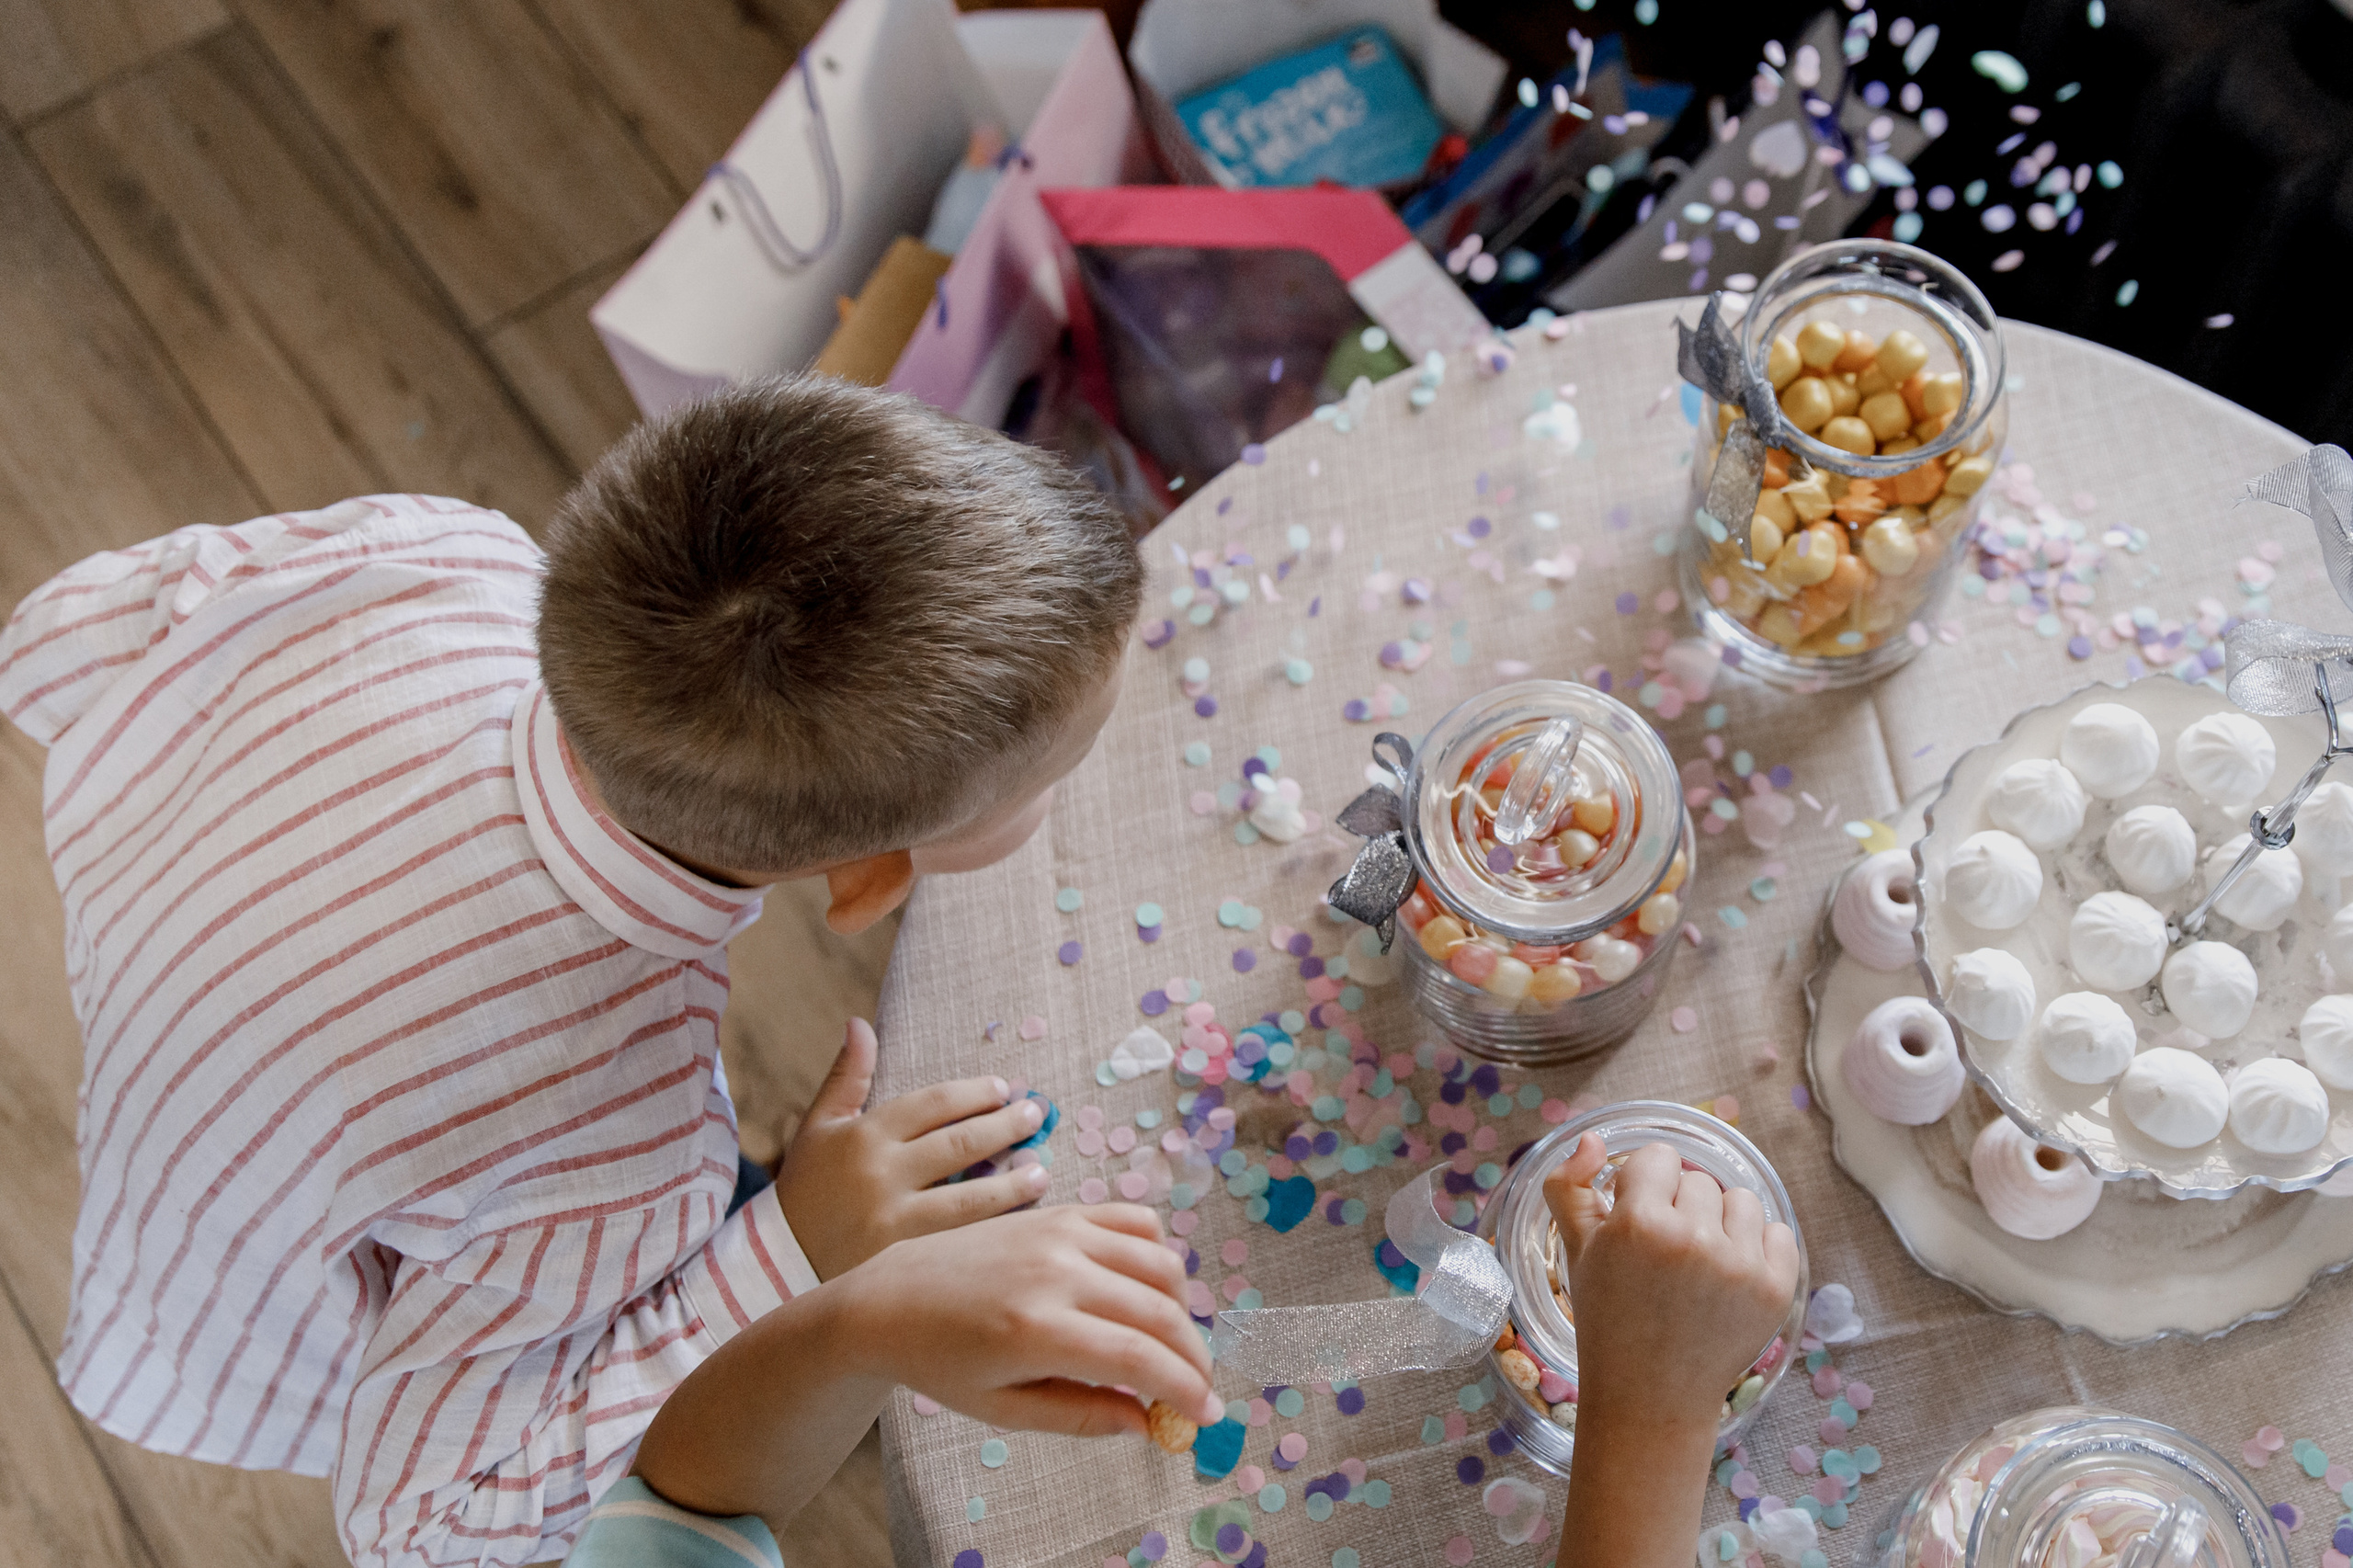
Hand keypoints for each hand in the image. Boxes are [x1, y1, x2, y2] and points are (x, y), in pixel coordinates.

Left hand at [629, 1204, 1218, 1527]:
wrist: (888, 1296)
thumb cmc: (941, 1362)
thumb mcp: (1004, 1408)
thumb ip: (1082, 1415)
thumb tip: (1148, 1422)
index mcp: (1036, 1330)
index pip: (1140, 1359)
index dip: (1184, 1388)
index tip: (1204, 1414)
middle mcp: (1055, 1272)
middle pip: (1161, 1312)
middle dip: (1192, 1356)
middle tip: (1196, 1388)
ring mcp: (1059, 1233)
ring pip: (1160, 1264)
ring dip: (1181, 1308)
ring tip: (1167, 1343)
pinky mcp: (1058, 1211)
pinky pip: (1136, 1222)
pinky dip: (1158, 1255)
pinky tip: (1146, 1290)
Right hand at [772, 1019, 1048, 1279]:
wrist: (778, 1261)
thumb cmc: (806, 1187)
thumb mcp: (819, 1126)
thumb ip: (846, 1075)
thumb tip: (860, 1023)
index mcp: (864, 1135)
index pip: (933, 1104)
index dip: (973, 1093)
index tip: (1002, 1089)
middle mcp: (882, 1175)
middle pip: (960, 1144)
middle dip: (1005, 1127)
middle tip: (1035, 1115)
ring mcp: (895, 1223)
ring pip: (970, 1199)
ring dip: (1013, 1184)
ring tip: (1041, 1171)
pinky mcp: (905, 1263)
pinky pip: (963, 1242)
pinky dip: (996, 1230)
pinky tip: (1022, 1221)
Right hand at [1544, 1134, 1800, 1428]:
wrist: (1652, 1395)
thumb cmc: (1609, 1317)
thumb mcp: (1576, 1250)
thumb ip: (1569, 1184)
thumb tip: (1593, 1138)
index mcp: (1639, 1223)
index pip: (1658, 1158)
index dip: (1644, 1187)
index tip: (1637, 1222)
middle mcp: (1693, 1239)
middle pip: (1698, 1180)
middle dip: (1681, 1207)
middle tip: (1663, 1257)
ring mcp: (1739, 1265)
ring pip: (1741, 1199)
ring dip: (1722, 1221)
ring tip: (1698, 1263)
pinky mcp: (1775, 1289)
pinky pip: (1778, 1233)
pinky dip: (1758, 1247)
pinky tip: (1729, 1276)